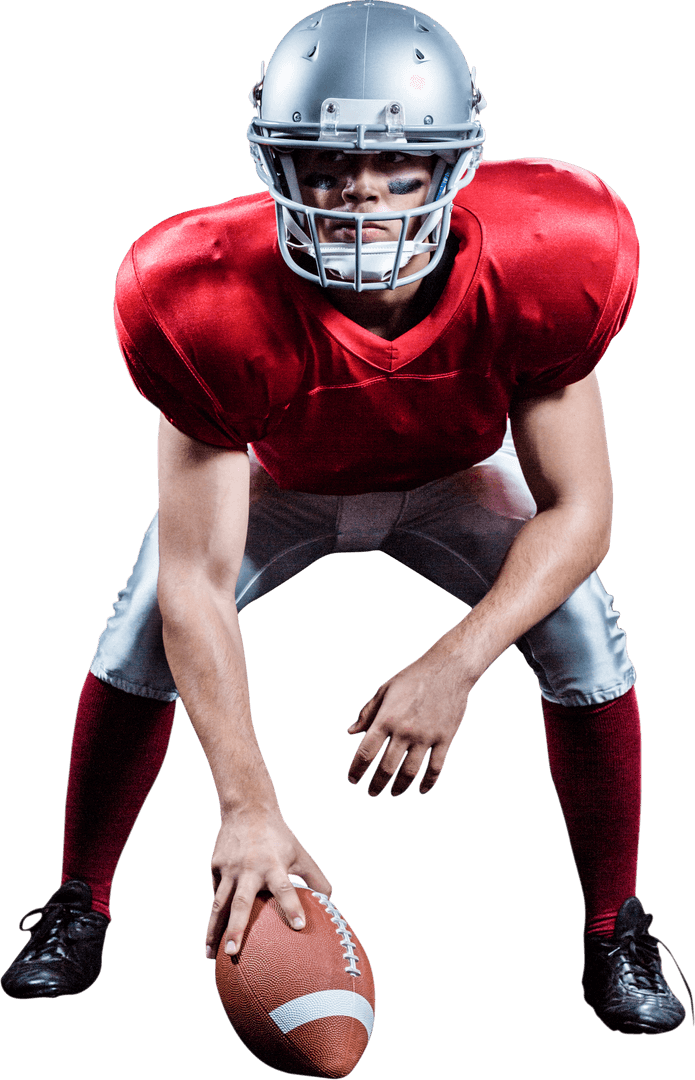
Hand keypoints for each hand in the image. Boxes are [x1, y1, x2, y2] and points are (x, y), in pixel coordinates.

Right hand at [205, 808, 331, 958]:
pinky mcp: (215, 867)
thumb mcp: (300, 853)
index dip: (292, 906)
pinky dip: (213, 917)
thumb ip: (315, 877)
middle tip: (233, 952)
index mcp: (274, 864)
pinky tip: (211, 938)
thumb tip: (330, 903)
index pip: (285, 887)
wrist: (247, 809)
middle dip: (236, 928)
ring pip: (219, 904)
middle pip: (241, 902)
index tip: (299, 927)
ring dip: (213, 931)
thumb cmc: (279, 836)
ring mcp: (229, 868)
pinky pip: (216, 895)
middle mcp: (249, 868)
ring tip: (210, 956)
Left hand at [347, 650, 470, 796]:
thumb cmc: (413, 677)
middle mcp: (404, 730)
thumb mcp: (385, 690)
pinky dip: (427, 783)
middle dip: (376, 784)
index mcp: (386, 718)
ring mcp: (426, 736)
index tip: (352, 780)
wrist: (448, 668)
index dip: (357, 769)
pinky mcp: (445, 739)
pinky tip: (420, 790)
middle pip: (387, 768)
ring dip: (399, 788)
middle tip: (371, 793)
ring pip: (410, 772)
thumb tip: (350, 732)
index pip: (366, 751)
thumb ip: (367, 713)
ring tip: (392, 794)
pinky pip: (435, 768)